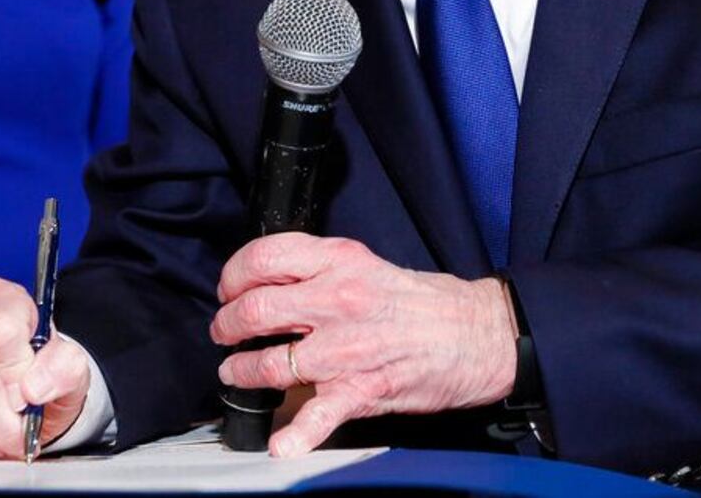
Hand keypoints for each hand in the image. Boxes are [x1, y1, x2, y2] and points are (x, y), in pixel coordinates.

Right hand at [0, 277, 90, 460]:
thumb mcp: (70, 366)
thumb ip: (66, 368)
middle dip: (7, 426)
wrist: (16, 384)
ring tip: (3, 435)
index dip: (21, 374)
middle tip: (22, 435)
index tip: (33, 393)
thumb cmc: (41, 370)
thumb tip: (35, 387)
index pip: (0, 333)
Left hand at [211, 233, 516, 456]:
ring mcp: (347, 348)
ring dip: (242, 371)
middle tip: (224, 332)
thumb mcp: (365, 263)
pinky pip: (320, 414)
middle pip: (256, 309)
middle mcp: (337, 300)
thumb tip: (271, 282)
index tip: (228, 288)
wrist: (477, 333)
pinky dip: (296, 434)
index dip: (234, 274)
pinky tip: (280, 444)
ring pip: (272, 362)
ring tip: (235, 373)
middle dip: (227, 325)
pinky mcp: (362, 389)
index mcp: (338, 261)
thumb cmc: (423, 301)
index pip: (265, 257)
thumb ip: (318, 269)